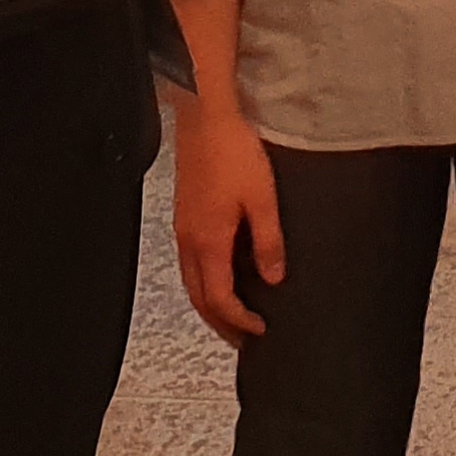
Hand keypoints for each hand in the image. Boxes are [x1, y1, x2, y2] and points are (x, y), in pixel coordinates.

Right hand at [170, 102, 284, 344]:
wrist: (205, 116)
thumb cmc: (233, 151)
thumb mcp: (262, 198)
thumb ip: (268, 241)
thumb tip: (273, 277)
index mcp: (209, 241)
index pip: (219, 299)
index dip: (238, 321)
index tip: (259, 330)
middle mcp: (189, 240)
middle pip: (199, 298)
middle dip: (220, 324)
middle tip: (242, 339)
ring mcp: (182, 228)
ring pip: (190, 282)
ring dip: (209, 305)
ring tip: (230, 316)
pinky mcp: (183, 214)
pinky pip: (188, 263)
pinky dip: (202, 282)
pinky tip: (217, 276)